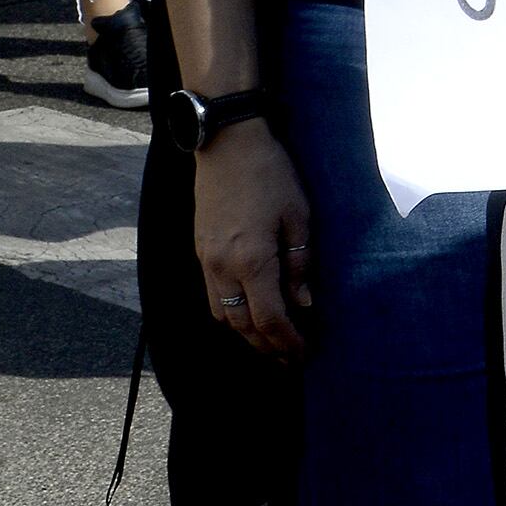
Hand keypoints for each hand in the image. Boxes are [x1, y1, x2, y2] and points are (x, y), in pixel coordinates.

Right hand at [193, 123, 314, 358]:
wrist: (227, 146)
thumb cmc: (271, 175)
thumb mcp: (300, 215)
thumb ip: (300, 263)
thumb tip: (304, 303)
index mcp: (251, 261)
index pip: (269, 319)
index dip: (288, 341)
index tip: (305, 353)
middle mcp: (221, 268)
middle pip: (241, 326)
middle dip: (267, 347)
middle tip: (291, 359)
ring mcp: (205, 261)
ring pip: (222, 315)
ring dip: (247, 335)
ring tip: (273, 343)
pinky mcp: (200, 252)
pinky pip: (212, 298)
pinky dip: (230, 314)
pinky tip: (249, 313)